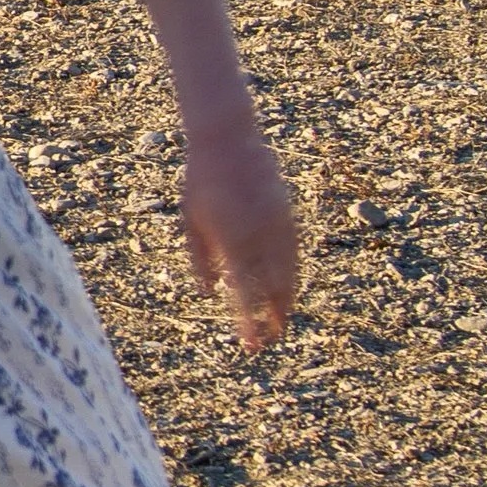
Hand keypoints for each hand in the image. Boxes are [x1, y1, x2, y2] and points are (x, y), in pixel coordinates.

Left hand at [181, 114, 296, 352]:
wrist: (227, 140)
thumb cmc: (201, 181)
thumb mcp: (191, 221)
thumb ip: (201, 260)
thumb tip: (210, 292)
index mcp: (231, 241)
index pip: (243, 294)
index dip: (248, 323)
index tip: (251, 346)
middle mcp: (258, 237)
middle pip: (272, 290)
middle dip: (272, 319)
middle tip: (268, 342)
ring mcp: (277, 225)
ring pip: (289, 274)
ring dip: (286, 301)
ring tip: (282, 322)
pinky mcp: (287, 214)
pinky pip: (294, 253)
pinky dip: (293, 275)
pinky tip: (290, 289)